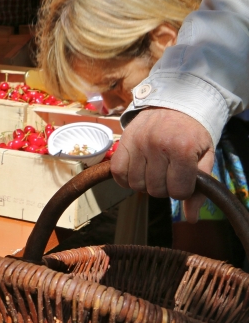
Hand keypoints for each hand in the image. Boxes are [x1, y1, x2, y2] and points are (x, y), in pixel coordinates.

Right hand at [111, 108, 214, 222]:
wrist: (175, 104)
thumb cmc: (192, 134)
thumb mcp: (205, 157)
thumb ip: (200, 189)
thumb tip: (191, 219)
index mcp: (183, 149)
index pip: (178, 192)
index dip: (182, 190)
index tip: (184, 179)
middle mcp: (158, 146)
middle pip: (155, 190)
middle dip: (164, 187)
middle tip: (169, 174)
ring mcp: (138, 144)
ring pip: (136, 185)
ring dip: (145, 183)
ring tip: (154, 171)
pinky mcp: (123, 143)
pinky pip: (118, 174)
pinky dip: (126, 179)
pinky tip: (137, 172)